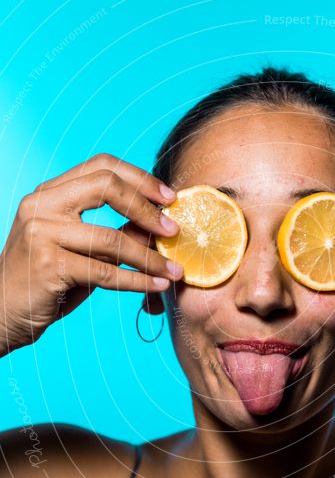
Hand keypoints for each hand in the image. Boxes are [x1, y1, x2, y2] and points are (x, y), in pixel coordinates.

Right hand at [0, 153, 182, 355]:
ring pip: (111, 238)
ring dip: (150, 257)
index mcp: (50, 193)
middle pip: (106, 186)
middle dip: (147, 208)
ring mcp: (41, 233)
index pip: (101, 166)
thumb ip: (115, 233)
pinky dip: (137, 281)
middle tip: (173, 230)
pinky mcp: (48, 265)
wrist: (2, 312)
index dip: (140, 178)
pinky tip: (157, 286)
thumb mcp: (82, 249)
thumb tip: (161, 225)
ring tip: (174, 270)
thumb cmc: (47, 280)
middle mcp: (42, 205)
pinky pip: (105, 272)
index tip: (169, 197)